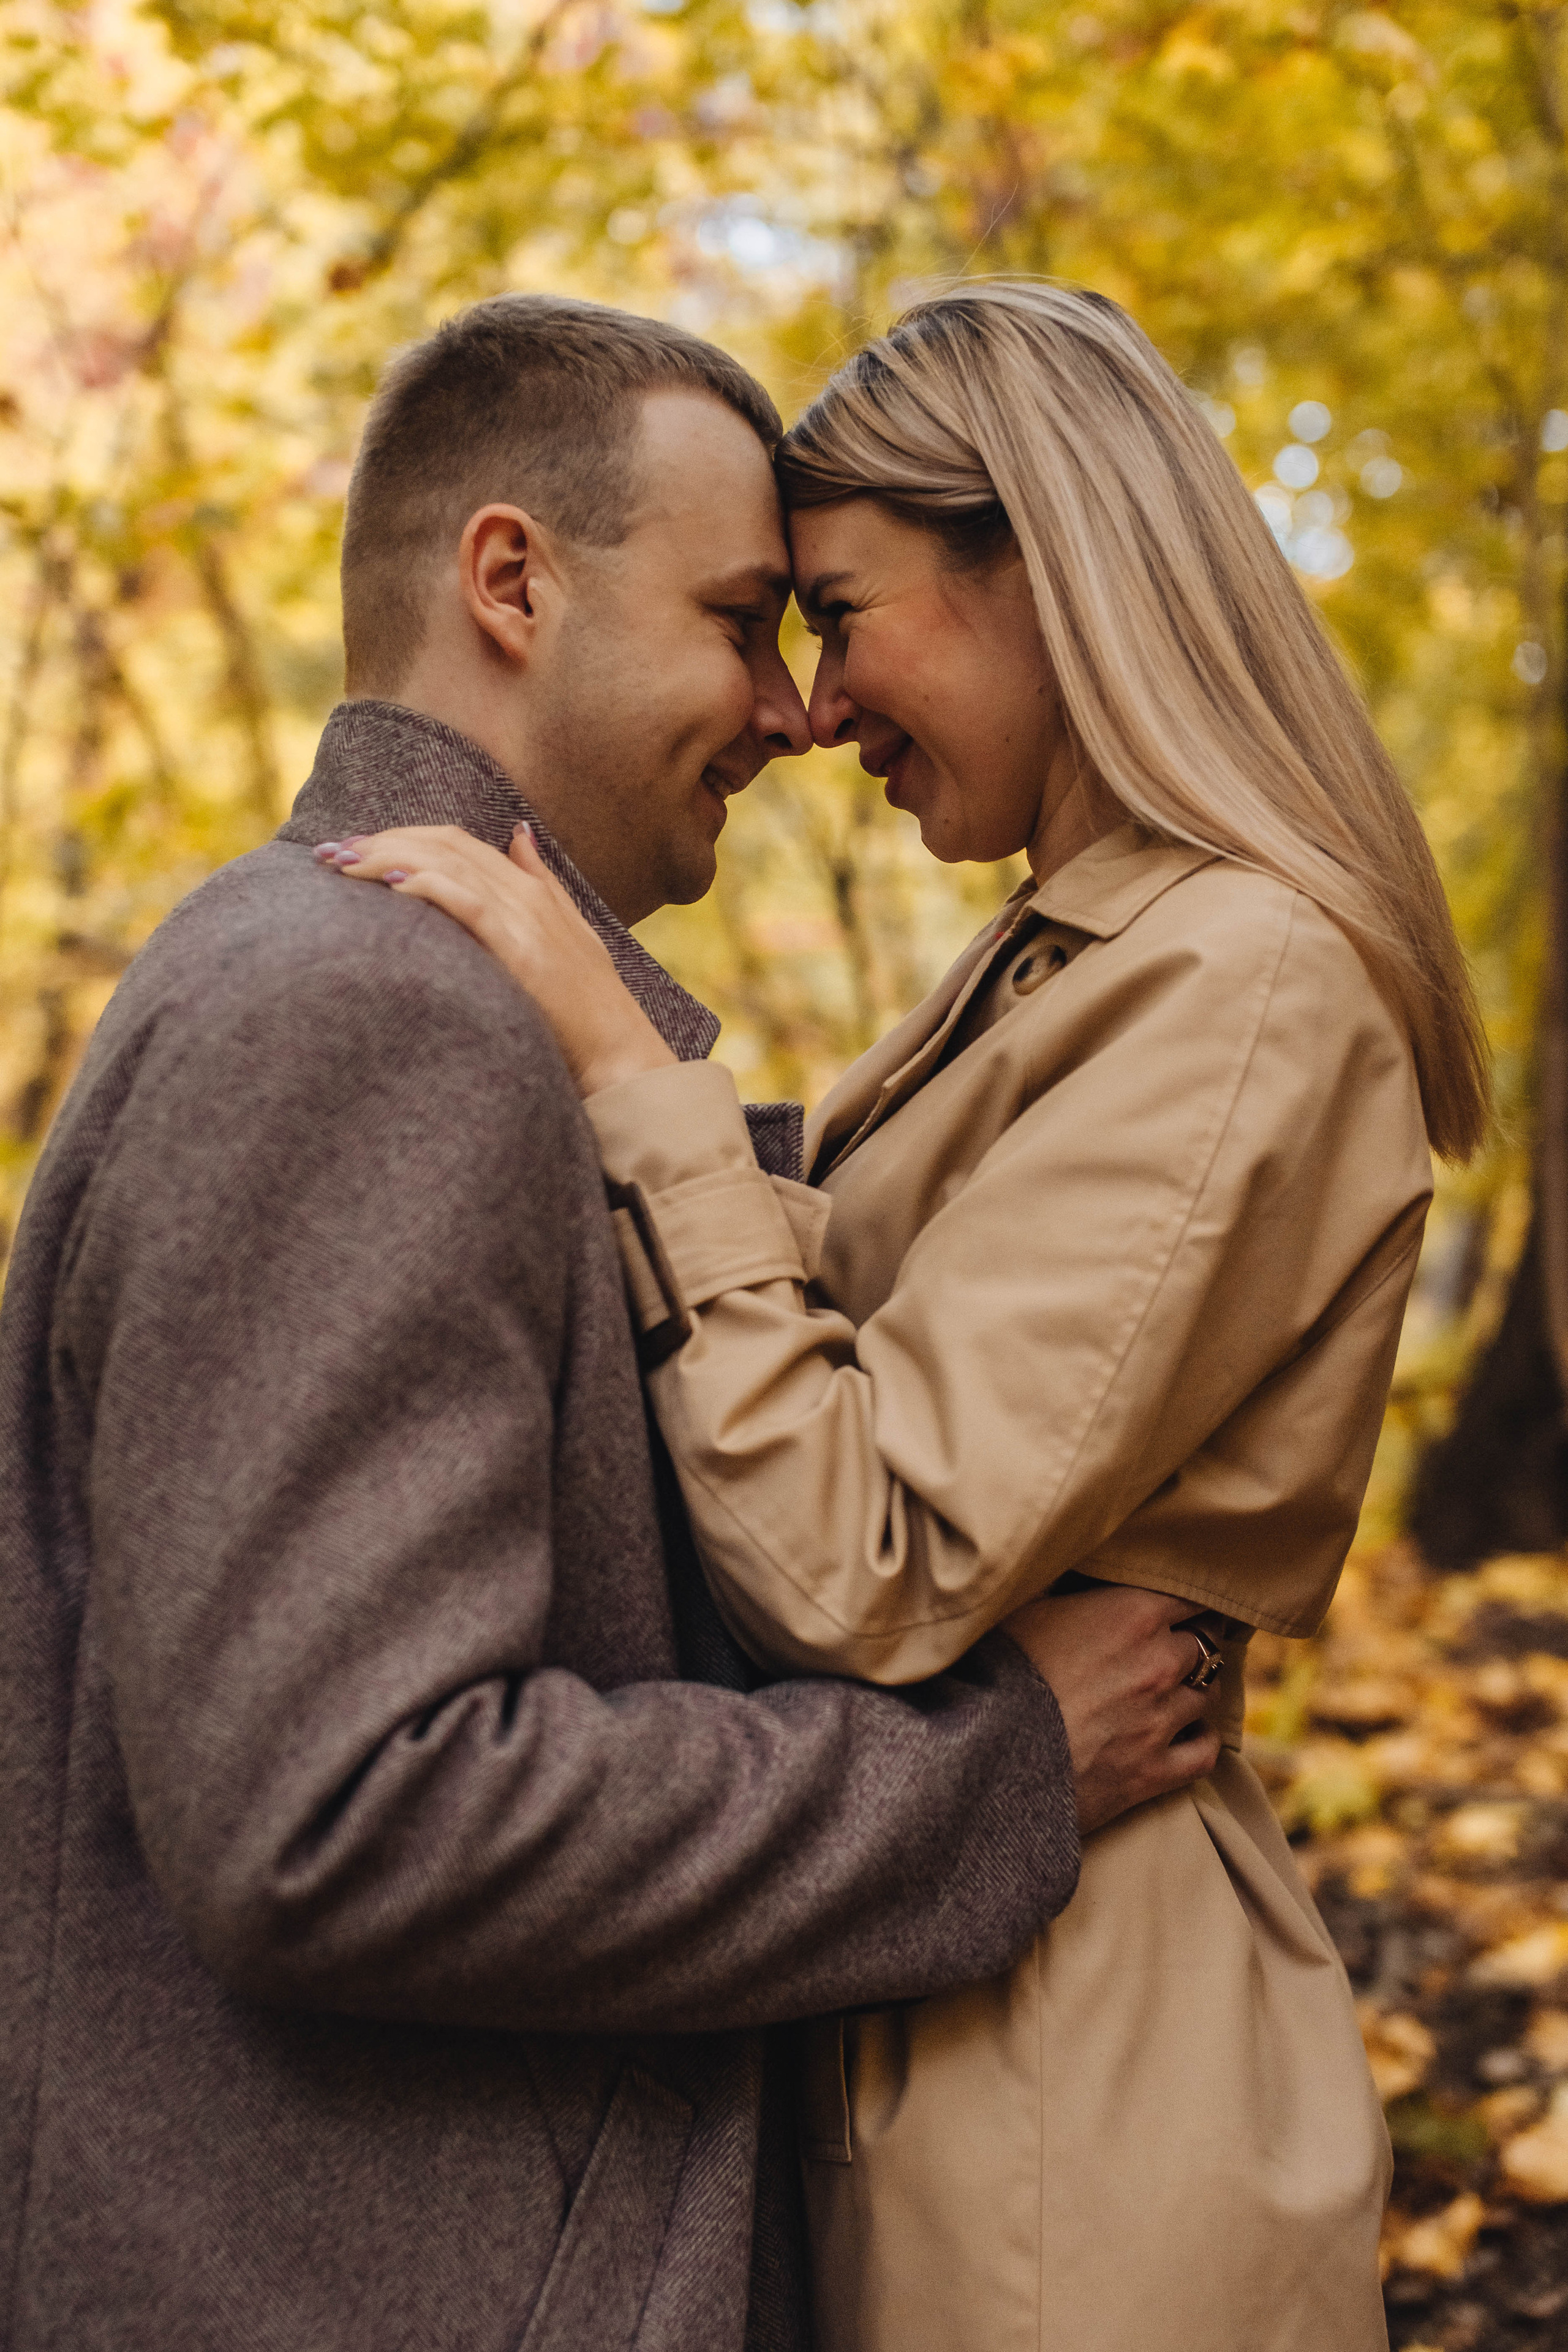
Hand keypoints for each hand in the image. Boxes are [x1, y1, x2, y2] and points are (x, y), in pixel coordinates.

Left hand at [315, 825, 674, 1097]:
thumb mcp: (566, 930)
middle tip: (330, 853)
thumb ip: (539, 881)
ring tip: (341, 863)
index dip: (404, 836)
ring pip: (446, 863)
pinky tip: (388, 882)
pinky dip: (425, 883)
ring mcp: (523, 916)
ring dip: (387, 856)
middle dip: (382, 840)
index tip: (357, 846)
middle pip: (443, 843)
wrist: (618, 1053)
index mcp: (530, 889)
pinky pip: (464, 900)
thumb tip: (517, 834)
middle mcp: (524, 893)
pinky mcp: (518, 946)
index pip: (456, 841)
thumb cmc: (587, 1007)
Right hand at [1002, 1584, 1222, 1834]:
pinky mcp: (1155, 1772)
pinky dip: (1200, 1738)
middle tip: (1172, 1642)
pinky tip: (1186, 1731)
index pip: (1191, 1593)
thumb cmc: (999, 1672)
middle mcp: (1160, 1663)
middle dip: (1191, 1639)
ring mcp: (1162, 1720)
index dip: (1186, 1596)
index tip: (1177, 1601)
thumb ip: (1065, 1585)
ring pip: (1209, 1692)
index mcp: (1132, 1614)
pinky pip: (1206, 1751)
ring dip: (1193, 1687)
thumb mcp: (1024, 1608)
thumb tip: (1073, 1560)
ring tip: (1172, 1686)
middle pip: (1206, 1641)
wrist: (986, 1756)